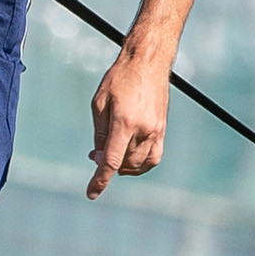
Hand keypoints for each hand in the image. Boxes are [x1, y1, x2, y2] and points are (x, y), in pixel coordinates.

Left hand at [88, 48, 170, 198]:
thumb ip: (99, 133)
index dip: (100, 179)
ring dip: (123, 166)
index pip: (111, 160)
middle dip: (107, 164)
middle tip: (94, 154)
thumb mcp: (99, 103)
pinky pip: (154, 157)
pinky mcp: (163, 129)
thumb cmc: (120, 78)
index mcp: (124, 122)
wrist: (148, 61)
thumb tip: (98, 157)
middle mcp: (143, 129)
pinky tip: (130, 160)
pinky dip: (141, 165)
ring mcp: (156, 130)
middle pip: (124, 163)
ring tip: (111, 155)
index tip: (92, 193)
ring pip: (139, 164)